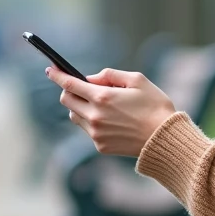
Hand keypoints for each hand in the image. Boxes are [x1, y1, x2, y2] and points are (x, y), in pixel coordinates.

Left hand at [47, 67, 176, 156]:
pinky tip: (111, 121)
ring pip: (74, 116)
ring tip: (100, 105)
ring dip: (80, 107)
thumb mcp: (137, 80)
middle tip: (79, 87)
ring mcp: (95, 133)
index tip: (50, 70)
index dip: (57, 75)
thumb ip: (110, 75)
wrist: (164, 139)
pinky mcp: (100, 146)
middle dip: (68, 91)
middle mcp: (94, 116)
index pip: (70, 84)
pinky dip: (92, 122)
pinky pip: (87, 130)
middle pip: (66, 100)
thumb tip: (90, 79)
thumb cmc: (155, 105)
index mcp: (102, 97)